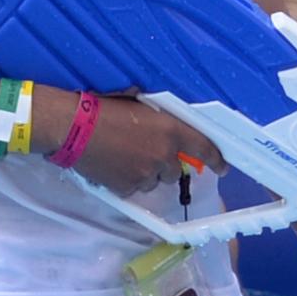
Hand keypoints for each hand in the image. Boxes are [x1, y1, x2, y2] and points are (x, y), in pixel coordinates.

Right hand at [59, 92, 222, 196]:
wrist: (74, 127)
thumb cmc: (105, 108)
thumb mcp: (142, 105)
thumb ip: (161, 120)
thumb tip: (169, 124)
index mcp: (171, 130)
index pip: (204, 147)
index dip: (216, 159)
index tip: (222, 167)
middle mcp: (163, 155)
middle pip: (174, 171)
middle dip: (163, 164)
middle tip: (144, 152)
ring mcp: (145, 174)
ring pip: (153, 181)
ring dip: (145, 173)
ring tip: (124, 157)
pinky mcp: (126, 188)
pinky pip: (132, 189)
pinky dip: (126, 181)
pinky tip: (113, 166)